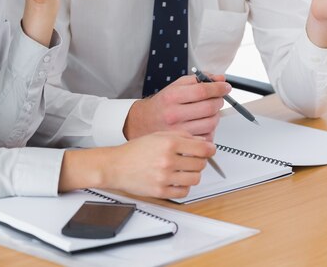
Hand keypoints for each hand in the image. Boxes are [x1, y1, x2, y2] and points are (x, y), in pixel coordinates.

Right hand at [59, 132, 215, 199]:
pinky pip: (184, 192)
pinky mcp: (161, 192)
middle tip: (193, 159)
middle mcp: (168, 160)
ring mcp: (165, 177)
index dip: (210, 150)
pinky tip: (177, 180)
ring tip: (184, 169)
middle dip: (200, 161)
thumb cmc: (135, 150)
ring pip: (194, 179)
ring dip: (193, 174)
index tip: (210, 150)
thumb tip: (201, 142)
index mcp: (169, 143)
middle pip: (200, 164)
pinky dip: (184, 186)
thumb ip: (182, 136)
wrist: (116, 165)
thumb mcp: (159, 135)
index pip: (201, 148)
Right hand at [124, 75, 230, 140]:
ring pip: (211, 123)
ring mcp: (179, 131)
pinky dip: (210, 130)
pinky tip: (203, 124)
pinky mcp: (184, 143)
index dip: (218, 88)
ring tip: (209, 111)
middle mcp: (174, 114)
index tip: (225, 87)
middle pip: (209, 107)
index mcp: (172, 97)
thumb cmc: (161, 105)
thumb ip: (198, 80)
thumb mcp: (175, 86)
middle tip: (217, 98)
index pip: (202, 90)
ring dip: (216, 115)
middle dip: (218, 101)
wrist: (143, 123)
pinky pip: (207, 137)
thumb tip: (219, 78)